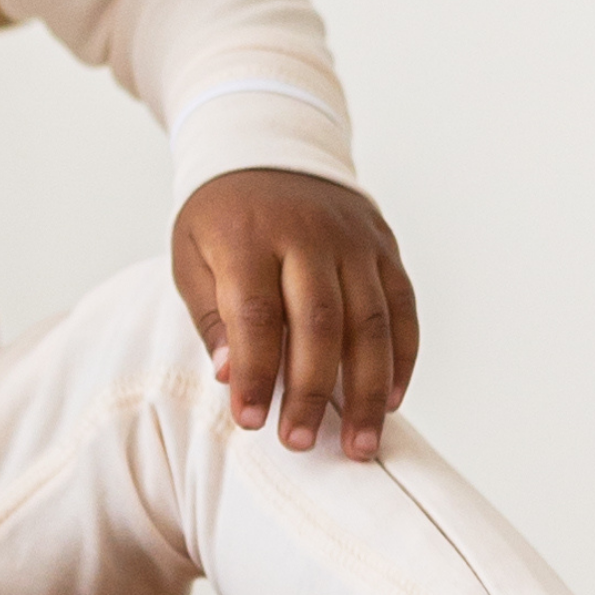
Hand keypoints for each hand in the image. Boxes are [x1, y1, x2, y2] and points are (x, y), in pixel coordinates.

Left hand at [171, 168, 418, 460]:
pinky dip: (401, 360)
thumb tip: (230, 376)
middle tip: (301, 442)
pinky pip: (402, 310)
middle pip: (319, 322)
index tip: (251, 421)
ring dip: (368, 392)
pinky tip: (391, 401)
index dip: (257, 372)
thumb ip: (211, 313)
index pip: (256, 312)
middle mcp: (306, 231)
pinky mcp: (384, 247)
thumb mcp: (192, 252)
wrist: (267, 148)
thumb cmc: (223, 216)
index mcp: (246, 232)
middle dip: (313, 392)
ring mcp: (352, 238)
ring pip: (370, 323)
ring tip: (361, 446)